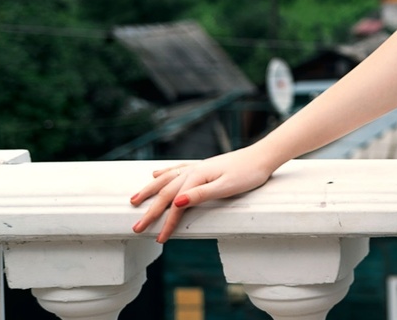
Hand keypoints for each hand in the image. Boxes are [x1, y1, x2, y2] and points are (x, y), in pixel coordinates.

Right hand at [129, 147, 276, 242]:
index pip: (176, 205)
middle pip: (166, 192)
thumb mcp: (226, 187)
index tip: (159, 240)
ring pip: (166, 180)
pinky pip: (176, 170)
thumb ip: (201, 194)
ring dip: (149, 190)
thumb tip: (176, 202)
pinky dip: (163, 174)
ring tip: (133, 200)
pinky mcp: (203, 167)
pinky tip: (155, 175)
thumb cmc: (248, 173)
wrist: (262, 157)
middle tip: (136, 228)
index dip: (166, 223)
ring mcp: (197, 167)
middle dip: (150, 211)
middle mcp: (193, 170)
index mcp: (197, 177)